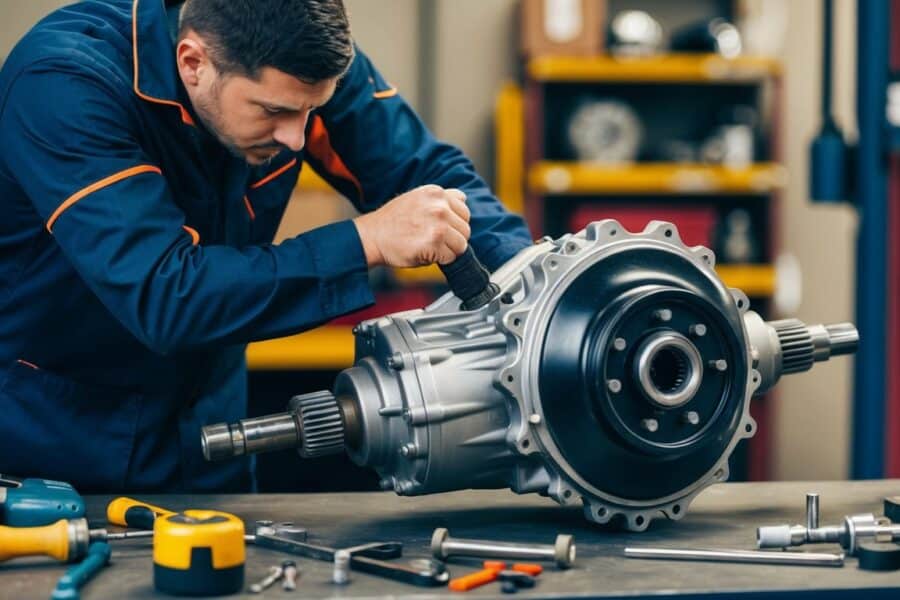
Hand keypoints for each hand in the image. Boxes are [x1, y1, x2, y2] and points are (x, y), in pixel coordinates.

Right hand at [353, 185, 470, 266]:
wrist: (372, 237)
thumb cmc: (392, 222)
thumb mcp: (417, 199)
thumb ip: (440, 202)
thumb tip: (462, 206)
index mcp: (436, 193)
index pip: (464, 209)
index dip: (454, 223)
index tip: (441, 228)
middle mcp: (439, 206)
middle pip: (465, 228)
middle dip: (453, 238)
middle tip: (433, 241)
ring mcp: (438, 224)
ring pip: (461, 244)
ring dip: (448, 250)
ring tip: (430, 247)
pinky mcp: (435, 243)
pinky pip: (451, 257)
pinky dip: (440, 259)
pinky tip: (425, 253)